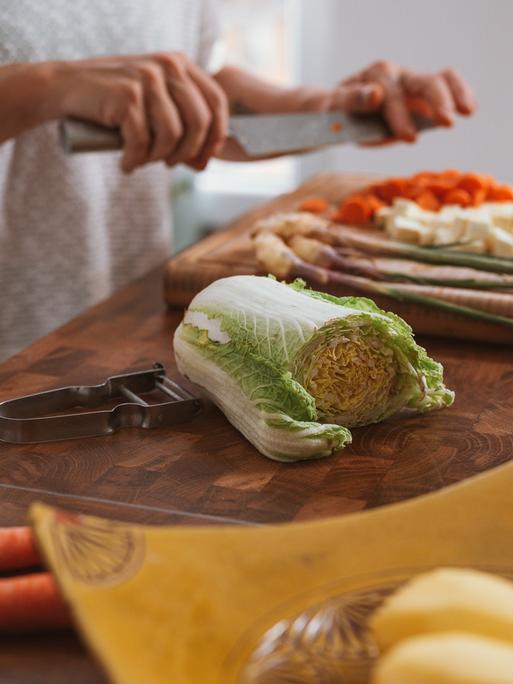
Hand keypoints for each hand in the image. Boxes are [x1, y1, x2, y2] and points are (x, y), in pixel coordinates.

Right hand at [52, 52, 228, 171]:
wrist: (67, 87)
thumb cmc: (116, 102)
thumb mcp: (155, 107)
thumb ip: (182, 126)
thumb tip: (204, 164)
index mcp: (180, 64)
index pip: (216, 102)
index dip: (216, 136)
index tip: (203, 159)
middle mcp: (167, 66)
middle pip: (199, 122)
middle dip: (188, 152)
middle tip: (169, 165)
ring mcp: (147, 79)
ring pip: (173, 135)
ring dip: (158, 158)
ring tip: (142, 160)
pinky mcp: (127, 96)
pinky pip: (143, 142)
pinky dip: (135, 160)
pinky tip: (126, 164)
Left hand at [329, 60, 475, 142]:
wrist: (336, 110)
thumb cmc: (334, 111)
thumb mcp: (333, 107)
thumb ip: (352, 100)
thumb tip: (376, 94)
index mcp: (375, 75)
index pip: (392, 94)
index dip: (400, 115)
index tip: (409, 137)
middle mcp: (397, 74)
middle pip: (423, 81)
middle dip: (436, 102)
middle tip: (446, 123)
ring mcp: (410, 83)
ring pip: (441, 78)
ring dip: (456, 94)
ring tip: (467, 112)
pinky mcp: (420, 95)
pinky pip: (446, 86)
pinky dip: (460, 94)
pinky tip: (468, 108)